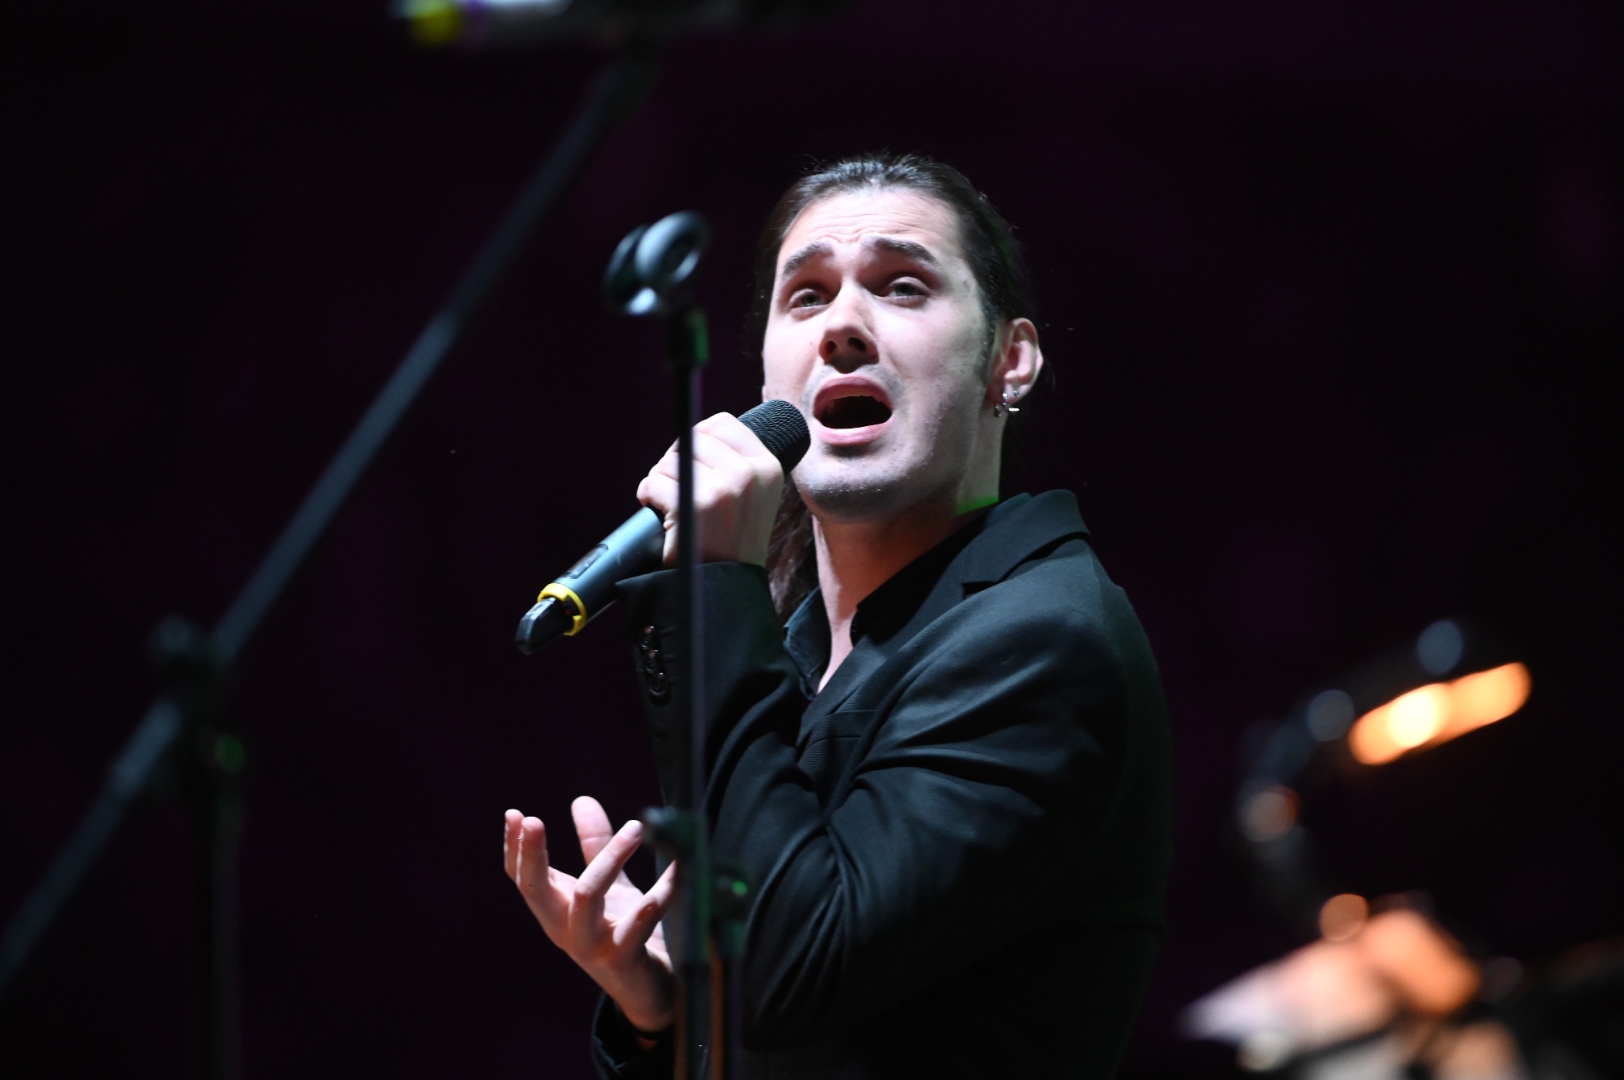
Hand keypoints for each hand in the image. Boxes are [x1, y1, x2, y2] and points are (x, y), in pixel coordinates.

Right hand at [503, 797, 677, 1032]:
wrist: (651, 992)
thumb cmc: (625, 934)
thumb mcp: (608, 887)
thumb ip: (595, 847)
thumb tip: (581, 800)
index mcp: (557, 911)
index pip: (523, 879)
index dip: (515, 849)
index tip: (514, 814)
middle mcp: (566, 930)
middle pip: (537, 890)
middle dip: (532, 854)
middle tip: (534, 820)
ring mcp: (592, 946)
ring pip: (587, 896)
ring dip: (610, 857)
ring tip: (636, 828)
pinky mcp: (624, 959)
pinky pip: (640, 919)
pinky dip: (662, 891)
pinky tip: (679, 869)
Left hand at [637, 411, 785, 566]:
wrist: (726, 587)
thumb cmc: (732, 542)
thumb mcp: (754, 496)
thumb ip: (738, 462)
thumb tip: (702, 430)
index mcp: (768, 467)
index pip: (723, 423)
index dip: (699, 438)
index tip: (692, 461)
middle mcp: (749, 474)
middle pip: (693, 438)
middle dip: (676, 459)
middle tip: (678, 487)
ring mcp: (723, 488)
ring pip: (669, 460)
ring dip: (661, 480)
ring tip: (672, 505)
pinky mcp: (695, 505)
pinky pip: (655, 482)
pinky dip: (648, 495)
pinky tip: (661, 513)